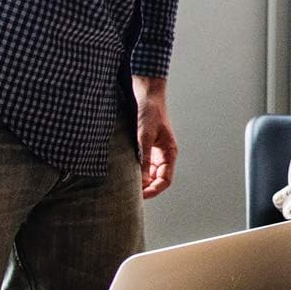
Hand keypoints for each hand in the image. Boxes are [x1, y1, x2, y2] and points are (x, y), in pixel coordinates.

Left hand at [132, 75, 177, 198]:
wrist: (145, 93)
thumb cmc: (149, 111)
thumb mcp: (145, 135)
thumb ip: (143, 157)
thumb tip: (140, 180)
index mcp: (169, 153)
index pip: (165, 180)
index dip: (154, 190)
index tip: (139, 196)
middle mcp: (162, 155)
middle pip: (155, 179)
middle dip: (144, 187)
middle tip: (127, 193)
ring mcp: (152, 151)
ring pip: (146, 173)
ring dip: (137, 179)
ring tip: (122, 184)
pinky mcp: (142, 146)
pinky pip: (139, 164)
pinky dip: (131, 169)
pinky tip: (121, 171)